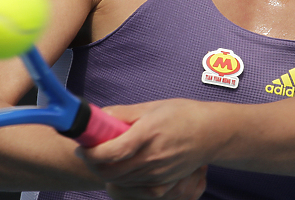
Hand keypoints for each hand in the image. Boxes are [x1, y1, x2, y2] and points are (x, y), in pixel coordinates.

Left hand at [77, 99, 216, 198]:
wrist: (212, 133)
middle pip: (112, 171)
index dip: (92, 152)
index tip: (83, 146)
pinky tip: (119, 169)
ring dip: (105, 172)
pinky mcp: (164, 183)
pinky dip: (122, 181)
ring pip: (121, 181)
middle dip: (93, 164)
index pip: (112, 152)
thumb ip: (123, 113)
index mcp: (148, 134)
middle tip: (87, 152)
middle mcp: (153, 157)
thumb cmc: (183, 115)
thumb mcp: (151, 107)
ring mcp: (159, 173)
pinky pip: (135, 188)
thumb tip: (98, 116)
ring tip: (101, 158)